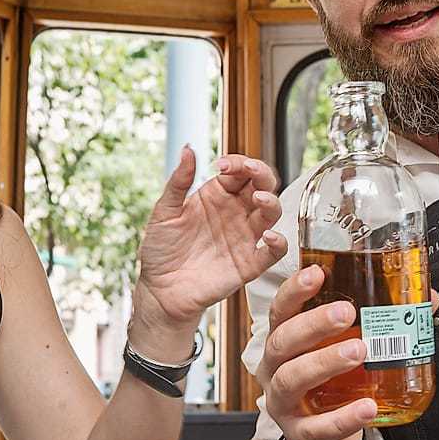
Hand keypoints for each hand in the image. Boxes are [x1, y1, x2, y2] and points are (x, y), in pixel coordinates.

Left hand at [130, 148, 287, 360]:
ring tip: (258, 199)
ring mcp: (245, 237)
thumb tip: (188, 149)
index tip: (222, 165)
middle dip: (261, 174)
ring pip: (272, 213)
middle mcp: (237, 213)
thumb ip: (179, 181)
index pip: (240, 171)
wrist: (160, 291)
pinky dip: (278, 243)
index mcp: (218, 196)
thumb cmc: (161, 250)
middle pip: (263, 186)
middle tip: (250, 170)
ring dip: (270, 202)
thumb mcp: (164, 212)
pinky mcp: (250, 264)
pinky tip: (268, 236)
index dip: (237, 163)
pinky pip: (274, 252)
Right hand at [256, 265, 438, 439]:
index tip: (317, 273)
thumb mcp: (348, 345)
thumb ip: (381, 319)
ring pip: (292, 378)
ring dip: (325, 362)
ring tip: (359, 351)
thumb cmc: (334, 381)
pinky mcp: (300, 432)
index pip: (282, 308)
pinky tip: (366, 407)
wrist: (325, 436)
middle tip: (346, 314)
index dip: (295, 290)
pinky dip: (343, 418)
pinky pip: (317, 426)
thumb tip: (424, 299)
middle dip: (313, 324)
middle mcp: (276, 366)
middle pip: (283, 339)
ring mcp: (284, 401)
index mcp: (287, 337)